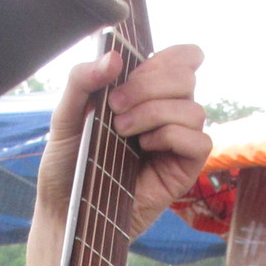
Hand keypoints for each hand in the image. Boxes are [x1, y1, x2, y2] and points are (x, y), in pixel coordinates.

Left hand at [35, 45, 210, 241]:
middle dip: (149, 85)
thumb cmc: (68, 165)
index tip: (130, 72)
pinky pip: (200, 141)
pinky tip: (144, 147)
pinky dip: (171, 136)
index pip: (182, 59)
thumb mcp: (65, 116)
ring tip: (121, 131)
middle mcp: (167, 113)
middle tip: (115, 106)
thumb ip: (82, 80)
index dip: (167, 57)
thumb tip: (113, 57)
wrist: (66, 209)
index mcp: (145, 93)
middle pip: (187, 77)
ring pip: (194, 109)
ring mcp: (177, 142)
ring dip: (154, 112)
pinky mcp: (183, 169)